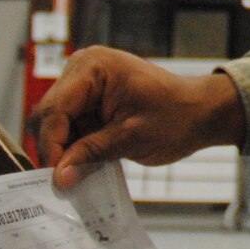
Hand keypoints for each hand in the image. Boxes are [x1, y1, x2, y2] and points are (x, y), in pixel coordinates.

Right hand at [27, 46, 246, 188]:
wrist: (201, 112)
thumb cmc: (177, 116)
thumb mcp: (132, 138)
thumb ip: (91, 153)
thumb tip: (59, 176)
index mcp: (92, 67)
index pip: (55, 109)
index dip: (52, 145)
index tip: (55, 177)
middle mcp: (82, 69)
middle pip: (48, 115)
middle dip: (55, 148)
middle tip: (63, 181)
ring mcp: (84, 84)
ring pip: (55, 124)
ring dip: (65, 149)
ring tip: (77, 175)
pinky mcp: (89, 100)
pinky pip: (70, 126)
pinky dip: (75, 146)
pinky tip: (85, 165)